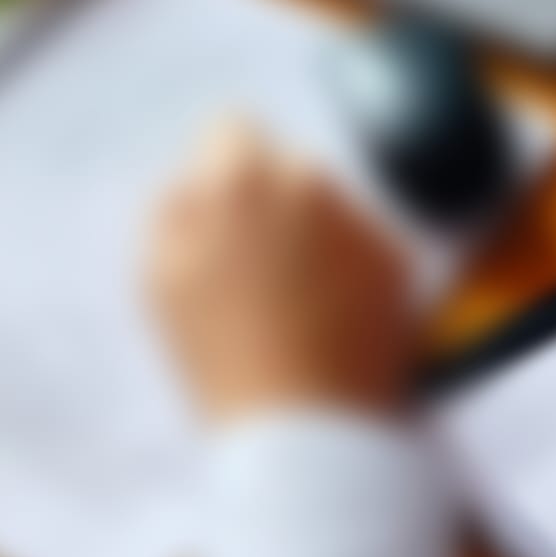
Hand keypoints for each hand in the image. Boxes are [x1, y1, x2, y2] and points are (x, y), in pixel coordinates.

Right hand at [147, 121, 415, 423]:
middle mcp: (307, 182)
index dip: (219, 172)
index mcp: (238, 180)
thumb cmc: (221, 358)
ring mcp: (358, 217)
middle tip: (254, 267)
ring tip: (293, 303)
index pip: (229, 128)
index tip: (220, 213)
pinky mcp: (397, 256)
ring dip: (314, 230)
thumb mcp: (158, 275)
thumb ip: (171, 206)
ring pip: (330, 202)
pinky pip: (366, 241)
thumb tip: (194, 175)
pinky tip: (330, 316)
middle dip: (270, 199)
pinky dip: (352, 267)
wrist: (305, 428)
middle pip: (285, 164)